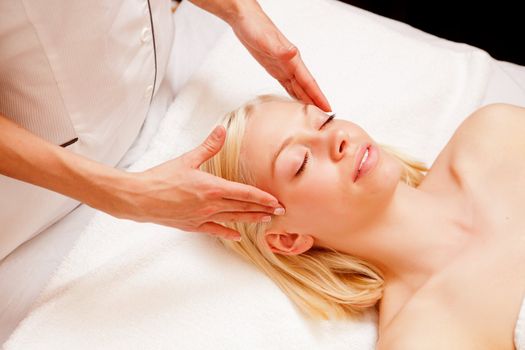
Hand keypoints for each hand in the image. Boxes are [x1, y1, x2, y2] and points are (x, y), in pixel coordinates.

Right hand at [116, 126, 282, 239]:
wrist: (139, 198)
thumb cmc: (161, 178)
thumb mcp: (187, 159)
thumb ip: (208, 146)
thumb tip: (221, 130)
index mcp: (211, 188)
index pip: (244, 193)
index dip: (262, 197)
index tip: (276, 201)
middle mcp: (210, 205)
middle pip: (243, 208)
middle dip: (263, 209)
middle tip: (281, 212)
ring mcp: (202, 218)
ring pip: (233, 220)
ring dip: (251, 220)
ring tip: (266, 221)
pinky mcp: (193, 226)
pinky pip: (215, 231)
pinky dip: (227, 233)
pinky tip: (237, 236)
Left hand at [230, 3, 331, 111]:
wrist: (245, 19)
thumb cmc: (256, 27)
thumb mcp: (267, 39)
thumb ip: (281, 49)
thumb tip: (293, 53)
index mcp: (292, 60)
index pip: (309, 82)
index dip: (318, 96)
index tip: (327, 107)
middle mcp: (290, 64)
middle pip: (307, 87)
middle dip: (316, 101)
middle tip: (325, 116)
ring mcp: (283, 66)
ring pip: (298, 86)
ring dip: (306, 98)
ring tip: (314, 111)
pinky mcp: (274, 67)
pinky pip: (288, 84)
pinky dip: (294, 92)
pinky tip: (296, 98)